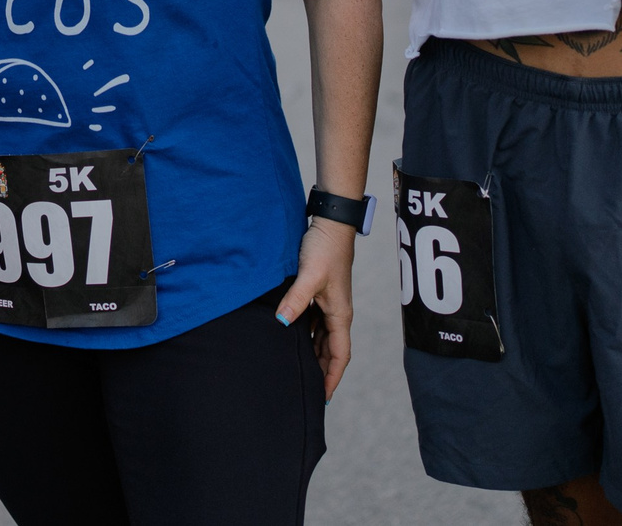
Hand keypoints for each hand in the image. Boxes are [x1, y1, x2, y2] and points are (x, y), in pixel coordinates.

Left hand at [275, 220, 355, 399]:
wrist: (330, 224)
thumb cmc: (325, 249)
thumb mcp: (309, 276)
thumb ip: (296, 300)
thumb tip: (282, 323)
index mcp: (340, 314)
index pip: (339, 355)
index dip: (332, 377)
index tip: (323, 397)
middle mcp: (337, 312)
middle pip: (330, 350)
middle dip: (322, 371)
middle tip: (306, 391)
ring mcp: (328, 303)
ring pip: (321, 338)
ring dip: (313, 354)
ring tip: (298, 371)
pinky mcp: (319, 293)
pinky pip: (314, 323)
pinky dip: (306, 335)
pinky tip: (292, 338)